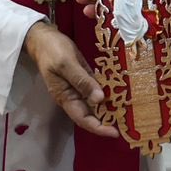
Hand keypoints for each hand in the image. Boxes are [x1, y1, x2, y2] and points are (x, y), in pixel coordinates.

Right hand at [23, 21, 119, 136]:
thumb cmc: (52, 50)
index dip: (98, 128)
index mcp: (65, 97)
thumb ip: (82, 81)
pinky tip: (119, 93)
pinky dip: (106, 93)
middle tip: (127, 123)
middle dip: (106, 120)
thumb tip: (99, 99)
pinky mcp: (82, 78)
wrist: (43, 38)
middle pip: (90, 114)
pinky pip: (95, 89)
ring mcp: (77, 87)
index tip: (115, 133)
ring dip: (108, 108)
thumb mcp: (66, 64)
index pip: (83, 119)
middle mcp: (72, 96)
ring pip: (94, 103)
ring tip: (127, 111)